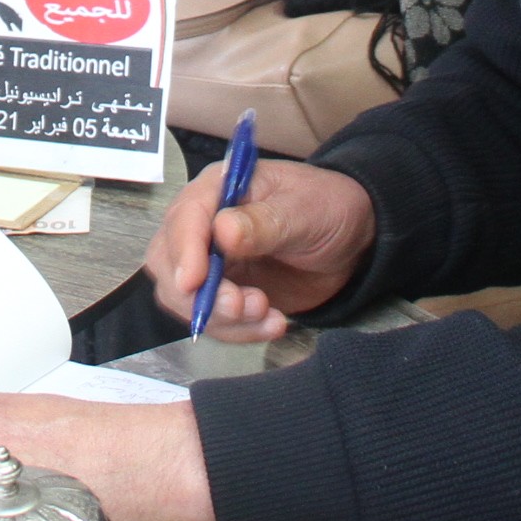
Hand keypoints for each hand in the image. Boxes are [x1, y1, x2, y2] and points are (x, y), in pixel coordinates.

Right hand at [143, 156, 375, 344]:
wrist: (352, 242)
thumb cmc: (327, 209)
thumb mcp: (304, 210)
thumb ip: (264, 222)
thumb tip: (222, 231)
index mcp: (218, 190)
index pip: (183, 217)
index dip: (184, 251)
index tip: (195, 282)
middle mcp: (204, 225)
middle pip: (168, 263)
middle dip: (199, 294)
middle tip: (241, 306)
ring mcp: (210, 262)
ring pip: (185, 299)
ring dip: (222, 317)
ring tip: (267, 313)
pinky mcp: (224, 293)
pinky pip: (213, 320)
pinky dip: (239, 330)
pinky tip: (273, 323)